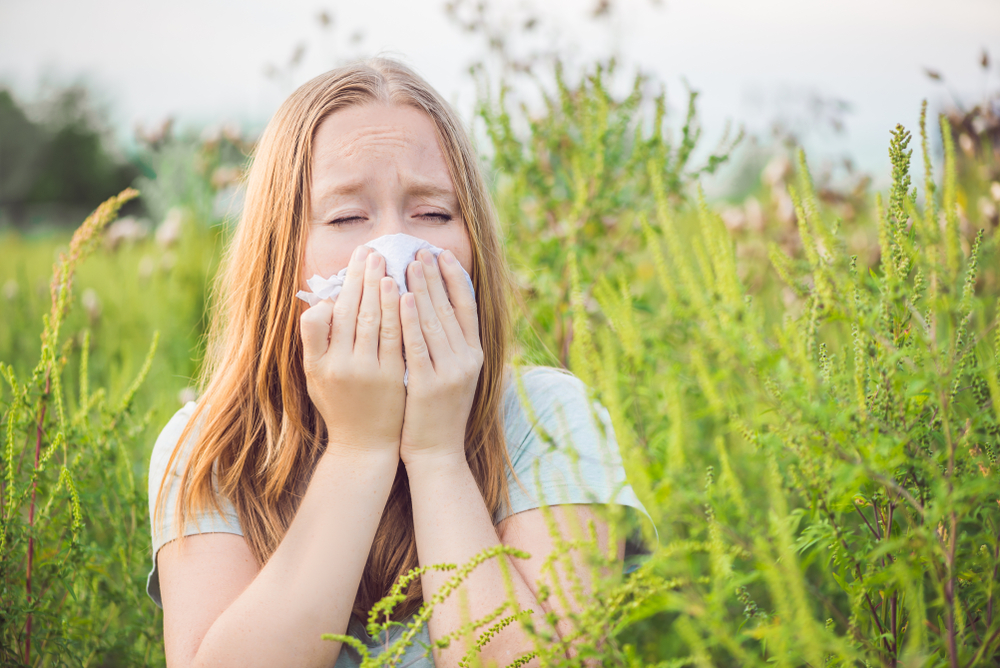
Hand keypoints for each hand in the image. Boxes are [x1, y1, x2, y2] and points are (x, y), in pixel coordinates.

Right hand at [300, 246, 405, 452]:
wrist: (364, 446)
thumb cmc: (339, 405)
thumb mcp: (315, 375)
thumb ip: (315, 340)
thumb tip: (324, 301)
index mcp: (319, 362)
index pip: (328, 314)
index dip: (343, 286)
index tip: (353, 262)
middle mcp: (341, 366)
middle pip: (354, 311)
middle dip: (363, 278)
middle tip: (372, 250)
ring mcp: (370, 372)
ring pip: (377, 321)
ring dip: (383, 289)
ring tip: (388, 263)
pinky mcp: (394, 378)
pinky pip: (398, 338)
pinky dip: (401, 313)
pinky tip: (406, 292)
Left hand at [398, 249, 483, 464]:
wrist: (437, 453)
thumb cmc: (437, 412)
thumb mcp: (453, 375)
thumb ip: (449, 344)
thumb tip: (436, 307)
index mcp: (475, 355)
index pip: (467, 307)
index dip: (455, 278)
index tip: (442, 254)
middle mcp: (467, 360)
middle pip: (450, 309)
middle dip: (434, 276)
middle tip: (419, 249)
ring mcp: (450, 372)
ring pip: (434, 322)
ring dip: (422, 289)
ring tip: (409, 263)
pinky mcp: (430, 385)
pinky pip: (419, 345)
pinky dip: (411, 319)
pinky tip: (402, 297)